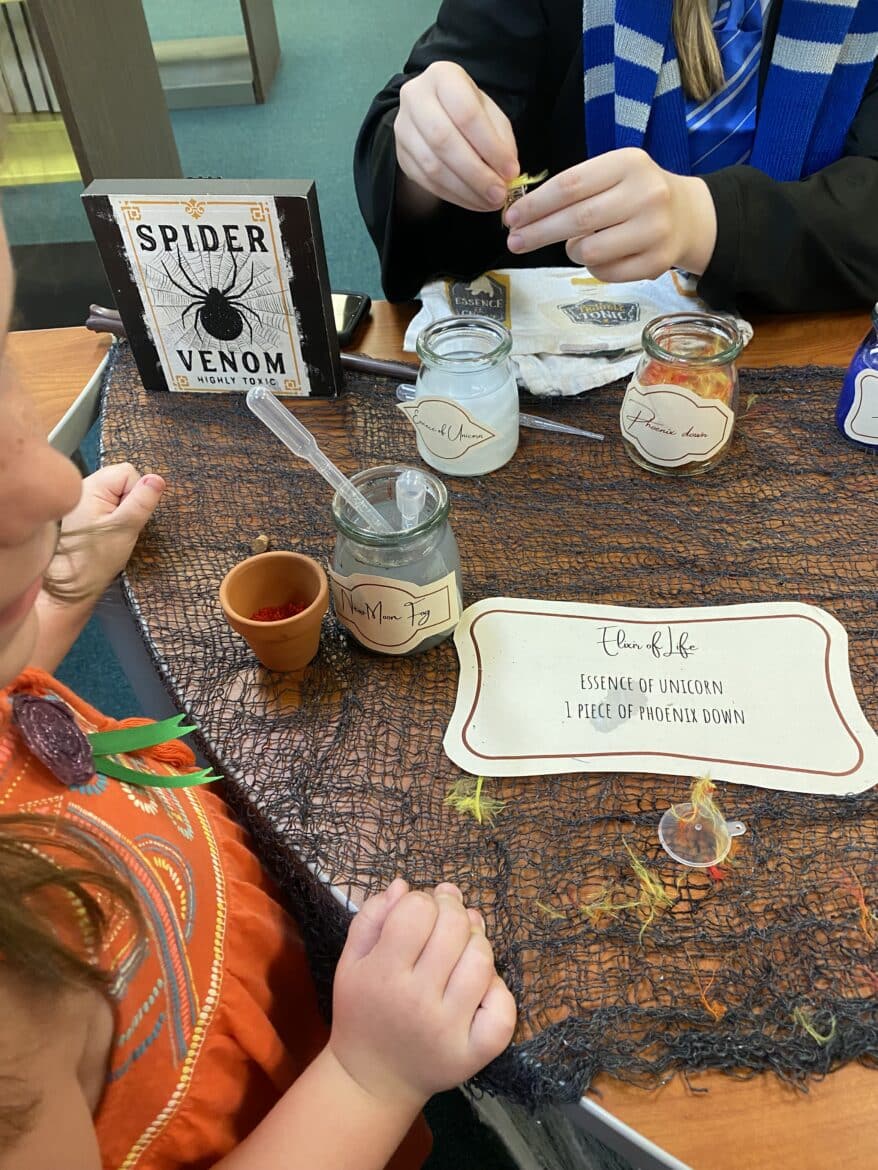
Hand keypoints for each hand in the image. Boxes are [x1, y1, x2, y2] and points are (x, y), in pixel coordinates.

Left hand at [48, 463, 164, 600]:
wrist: (70, 586)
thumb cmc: (96, 558)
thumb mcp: (125, 529)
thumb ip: (142, 502)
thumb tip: (158, 478)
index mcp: (92, 486)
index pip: (129, 472)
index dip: (138, 493)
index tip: (129, 517)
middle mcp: (85, 487)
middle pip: (123, 480)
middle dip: (131, 501)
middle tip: (123, 526)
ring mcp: (84, 499)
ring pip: (118, 493)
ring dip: (123, 510)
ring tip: (115, 531)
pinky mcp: (86, 512)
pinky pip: (110, 503)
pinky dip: (115, 516)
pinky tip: (108, 533)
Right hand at [329, 880, 516, 1108]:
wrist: (372, 1080)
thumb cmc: (362, 1011)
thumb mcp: (351, 961)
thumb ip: (372, 917)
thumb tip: (403, 885)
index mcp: (382, 975)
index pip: (417, 911)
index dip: (422, 899)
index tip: (417, 910)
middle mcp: (417, 1003)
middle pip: (454, 928)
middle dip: (452, 910)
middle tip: (444, 916)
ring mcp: (448, 1030)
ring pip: (482, 960)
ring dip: (476, 942)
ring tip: (460, 948)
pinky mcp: (473, 1055)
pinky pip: (503, 1008)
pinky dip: (497, 988)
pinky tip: (478, 986)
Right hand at [394, 61, 519, 212]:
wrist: (434, 113)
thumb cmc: (467, 110)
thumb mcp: (489, 113)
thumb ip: (501, 139)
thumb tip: (507, 172)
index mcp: (442, 77)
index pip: (466, 114)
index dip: (490, 146)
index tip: (511, 171)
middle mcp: (415, 97)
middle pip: (444, 140)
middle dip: (476, 173)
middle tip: (499, 194)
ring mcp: (403, 128)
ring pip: (433, 166)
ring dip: (466, 190)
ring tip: (490, 201)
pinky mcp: (401, 155)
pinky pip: (426, 182)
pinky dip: (454, 196)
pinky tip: (474, 201)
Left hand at [504, 147, 716, 279]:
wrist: (688, 215)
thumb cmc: (636, 193)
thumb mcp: (612, 174)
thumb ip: (575, 189)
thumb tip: (524, 215)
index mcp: (629, 163)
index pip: (570, 185)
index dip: (536, 204)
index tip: (511, 218)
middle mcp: (646, 194)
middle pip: (576, 219)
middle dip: (538, 233)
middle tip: (514, 242)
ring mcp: (654, 230)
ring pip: (589, 251)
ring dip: (571, 251)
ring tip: (575, 245)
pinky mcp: (657, 262)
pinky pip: (605, 272)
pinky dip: (593, 267)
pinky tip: (600, 256)